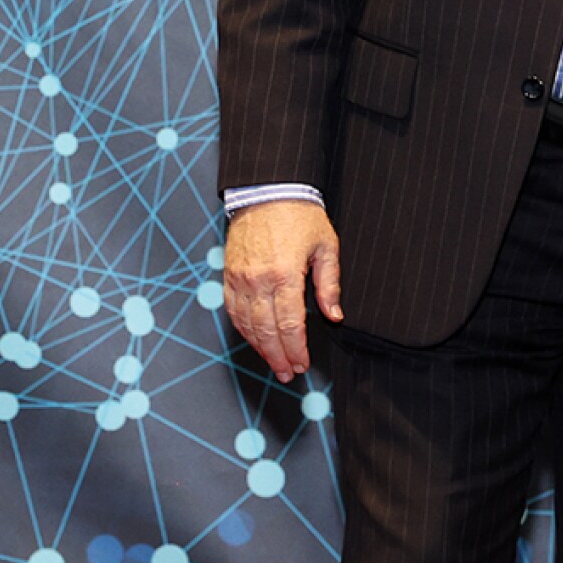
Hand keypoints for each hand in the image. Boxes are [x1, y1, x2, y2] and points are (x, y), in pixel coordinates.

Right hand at [223, 199, 342, 380]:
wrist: (268, 190)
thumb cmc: (300, 215)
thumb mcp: (326, 247)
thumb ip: (329, 285)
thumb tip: (334, 316)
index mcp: (285, 274)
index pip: (290, 324)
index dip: (297, 349)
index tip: (303, 363)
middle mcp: (258, 280)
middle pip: (267, 330)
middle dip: (278, 356)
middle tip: (288, 372)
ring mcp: (240, 278)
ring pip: (246, 324)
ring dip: (260, 348)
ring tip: (273, 363)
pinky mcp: (229, 273)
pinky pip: (232, 309)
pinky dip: (243, 329)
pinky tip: (254, 339)